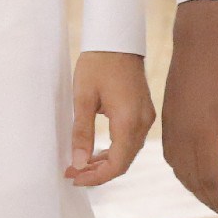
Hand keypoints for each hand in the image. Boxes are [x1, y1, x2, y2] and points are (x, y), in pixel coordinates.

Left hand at [67, 51, 154, 186]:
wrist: (116, 39)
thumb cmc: (98, 64)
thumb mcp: (83, 98)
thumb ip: (82, 133)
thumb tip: (79, 162)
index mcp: (128, 120)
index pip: (117, 164)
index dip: (96, 177)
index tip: (74, 178)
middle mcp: (142, 122)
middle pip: (124, 162)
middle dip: (98, 172)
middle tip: (72, 172)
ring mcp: (145, 117)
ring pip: (128, 152)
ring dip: (106, 162)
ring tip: (80, 164)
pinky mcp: (143, 112)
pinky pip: (131, 140)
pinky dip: (115, 150)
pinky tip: (97, 151)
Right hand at [162, 0, 217, 217]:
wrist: (197, 43)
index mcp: (201, 135)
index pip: (209, 179)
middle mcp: (182, 136)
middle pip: (191, 179)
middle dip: (206, 198)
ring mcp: (171, 127)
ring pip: (178, 169)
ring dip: (192, 186)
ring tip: (208, 194)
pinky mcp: (167, 119)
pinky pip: (170, 155)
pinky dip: (181, 170)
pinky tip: (190, 170)